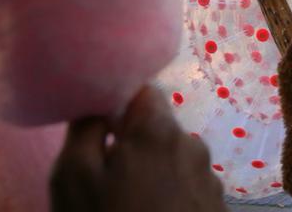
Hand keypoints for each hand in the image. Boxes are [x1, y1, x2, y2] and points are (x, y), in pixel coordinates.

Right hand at [50, 87, 225, 211]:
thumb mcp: (73, 177)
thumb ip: (86, 129)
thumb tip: (98, 103)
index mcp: (160, 130)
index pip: (142, 92)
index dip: (118, 105)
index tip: (100, 128)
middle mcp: (193, 145)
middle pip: (158, 130)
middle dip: (133, 146)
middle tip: (106, 178)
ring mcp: (210, 179)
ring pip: (173, 161)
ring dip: (152, 174)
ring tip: (128, 205)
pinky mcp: (217, 208)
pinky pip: (187, 188)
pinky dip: (169, 197)